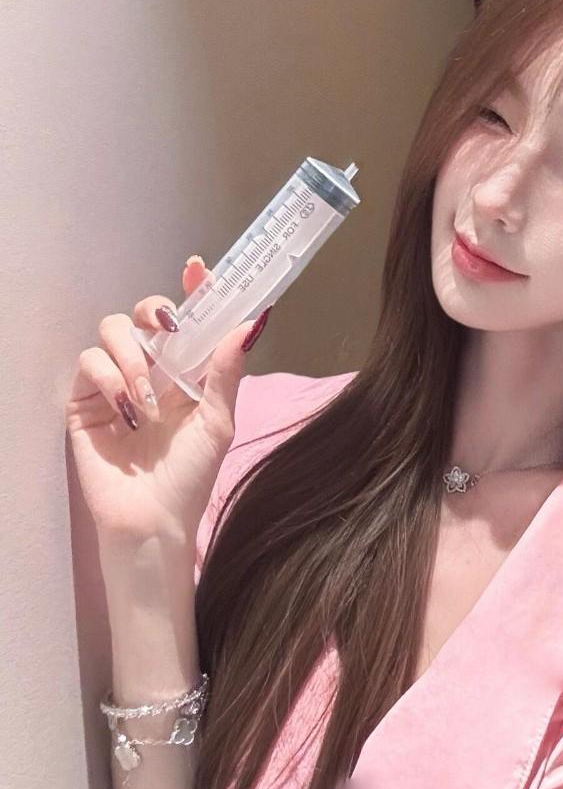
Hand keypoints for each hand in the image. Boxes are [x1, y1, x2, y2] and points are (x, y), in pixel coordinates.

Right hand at [66, 257, 265, 548]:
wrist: (153, 519)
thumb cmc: (189, 478)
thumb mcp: (218, 421)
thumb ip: (226, 371)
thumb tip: (250, 322)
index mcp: (186, 375)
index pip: (187, 322)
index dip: (193, 291)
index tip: (199, 268)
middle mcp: (150, 373)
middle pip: (142, 314)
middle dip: (153, 310)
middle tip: (168, 328)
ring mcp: (115, 384)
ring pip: (111, 330)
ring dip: (133, 356)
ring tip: (147, 399)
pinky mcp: (85, 401)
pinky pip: (89, 362)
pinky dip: (110, 377)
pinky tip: (127, 409)